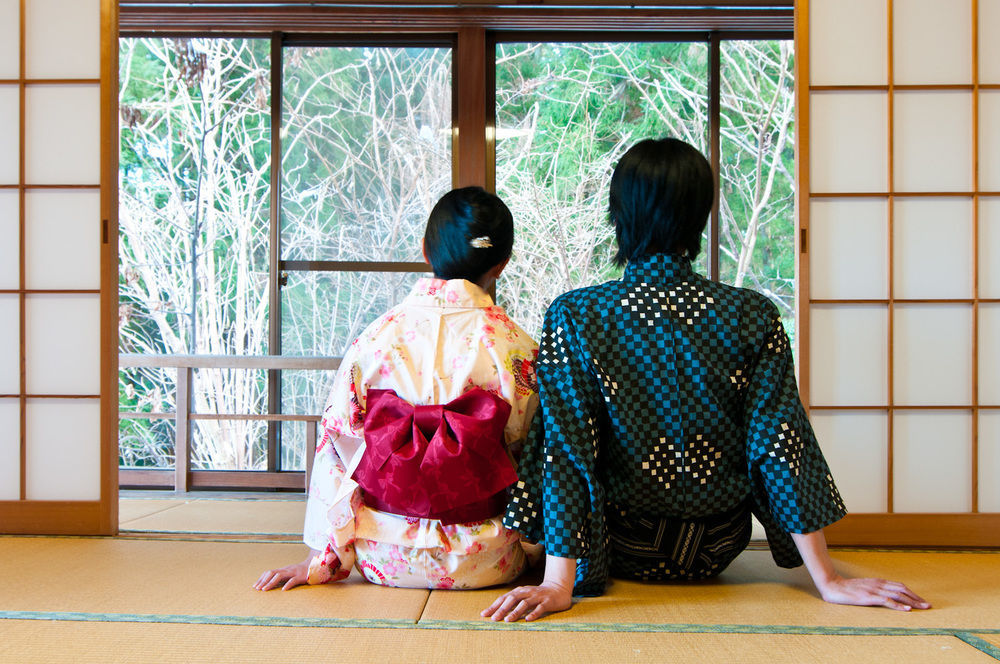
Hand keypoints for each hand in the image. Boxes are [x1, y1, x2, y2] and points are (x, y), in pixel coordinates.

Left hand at [253, 560, 309, 590]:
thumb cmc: (301, 572)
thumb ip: (282, 577)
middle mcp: (286, 570)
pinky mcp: (301, 577)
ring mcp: (293, 572)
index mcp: (283, 570)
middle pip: (272, 573)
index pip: (269, 572)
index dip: (261, 579)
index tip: (255, 586)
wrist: (315, 565)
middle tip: (257, 589)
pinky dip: (287, 585)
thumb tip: (271, 585)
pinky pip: (293, 580)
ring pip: (280, 576)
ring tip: (265, 589)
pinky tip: (283, 590)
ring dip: (271, 582)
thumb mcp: (290, 573)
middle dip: (263, 581)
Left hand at [481, 580, 572, 621]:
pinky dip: (533, 614)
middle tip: (494, 619)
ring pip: (525, 603)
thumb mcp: (524, 597)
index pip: (504, 598)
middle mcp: (527, 592)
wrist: (558, 589)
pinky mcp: (547, 602)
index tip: (484, 614)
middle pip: (512, 599)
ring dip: (515, 612)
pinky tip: (528, 620)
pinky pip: (540, 608)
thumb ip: (513, 603)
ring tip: (507, 620)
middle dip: (502, 609)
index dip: (494, 606)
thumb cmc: (537, 596)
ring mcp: (537, 597)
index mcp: (519, 591)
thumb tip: (496, 612)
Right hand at [816, 574, 930, 610]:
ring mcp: (874, 590)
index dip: (912, 593)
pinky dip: (899, 606)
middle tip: (928, 605)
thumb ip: (874, 589)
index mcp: (878, 582)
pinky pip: (887, 601)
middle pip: (902, 590)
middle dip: (916, 598)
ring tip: (923, 607)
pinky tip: (906, 610)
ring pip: (898, 595)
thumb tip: (884, 596)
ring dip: (912, 602)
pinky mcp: (869, 597)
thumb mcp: (863, 587)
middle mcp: (879, 584)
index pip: (900, 586)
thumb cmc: (847, 588)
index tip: (921, 601)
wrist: (832, 585)